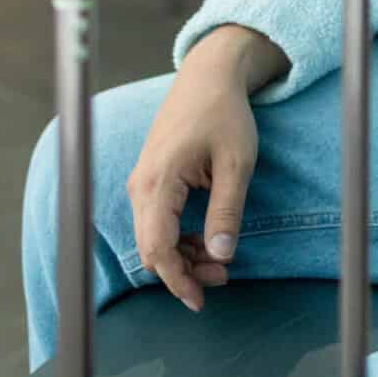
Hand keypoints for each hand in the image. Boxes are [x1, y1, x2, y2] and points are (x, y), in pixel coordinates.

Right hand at [127, 26, 282, 309]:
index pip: (158, 247)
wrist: (209, 76)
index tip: (201, 300)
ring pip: (152, 238)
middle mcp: (141, 184)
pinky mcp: (150, 180)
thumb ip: (227, 212)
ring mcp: (142, 181)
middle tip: (221, 278)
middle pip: (150, 248)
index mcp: (159, 180)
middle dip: (184, 271)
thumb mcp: (236, 164)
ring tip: (219, 261)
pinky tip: (205, 240)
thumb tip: (221, 256)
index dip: (178, 280)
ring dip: (182, 256)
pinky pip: (155, 222)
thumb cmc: (225, 114)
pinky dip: (177, 239)